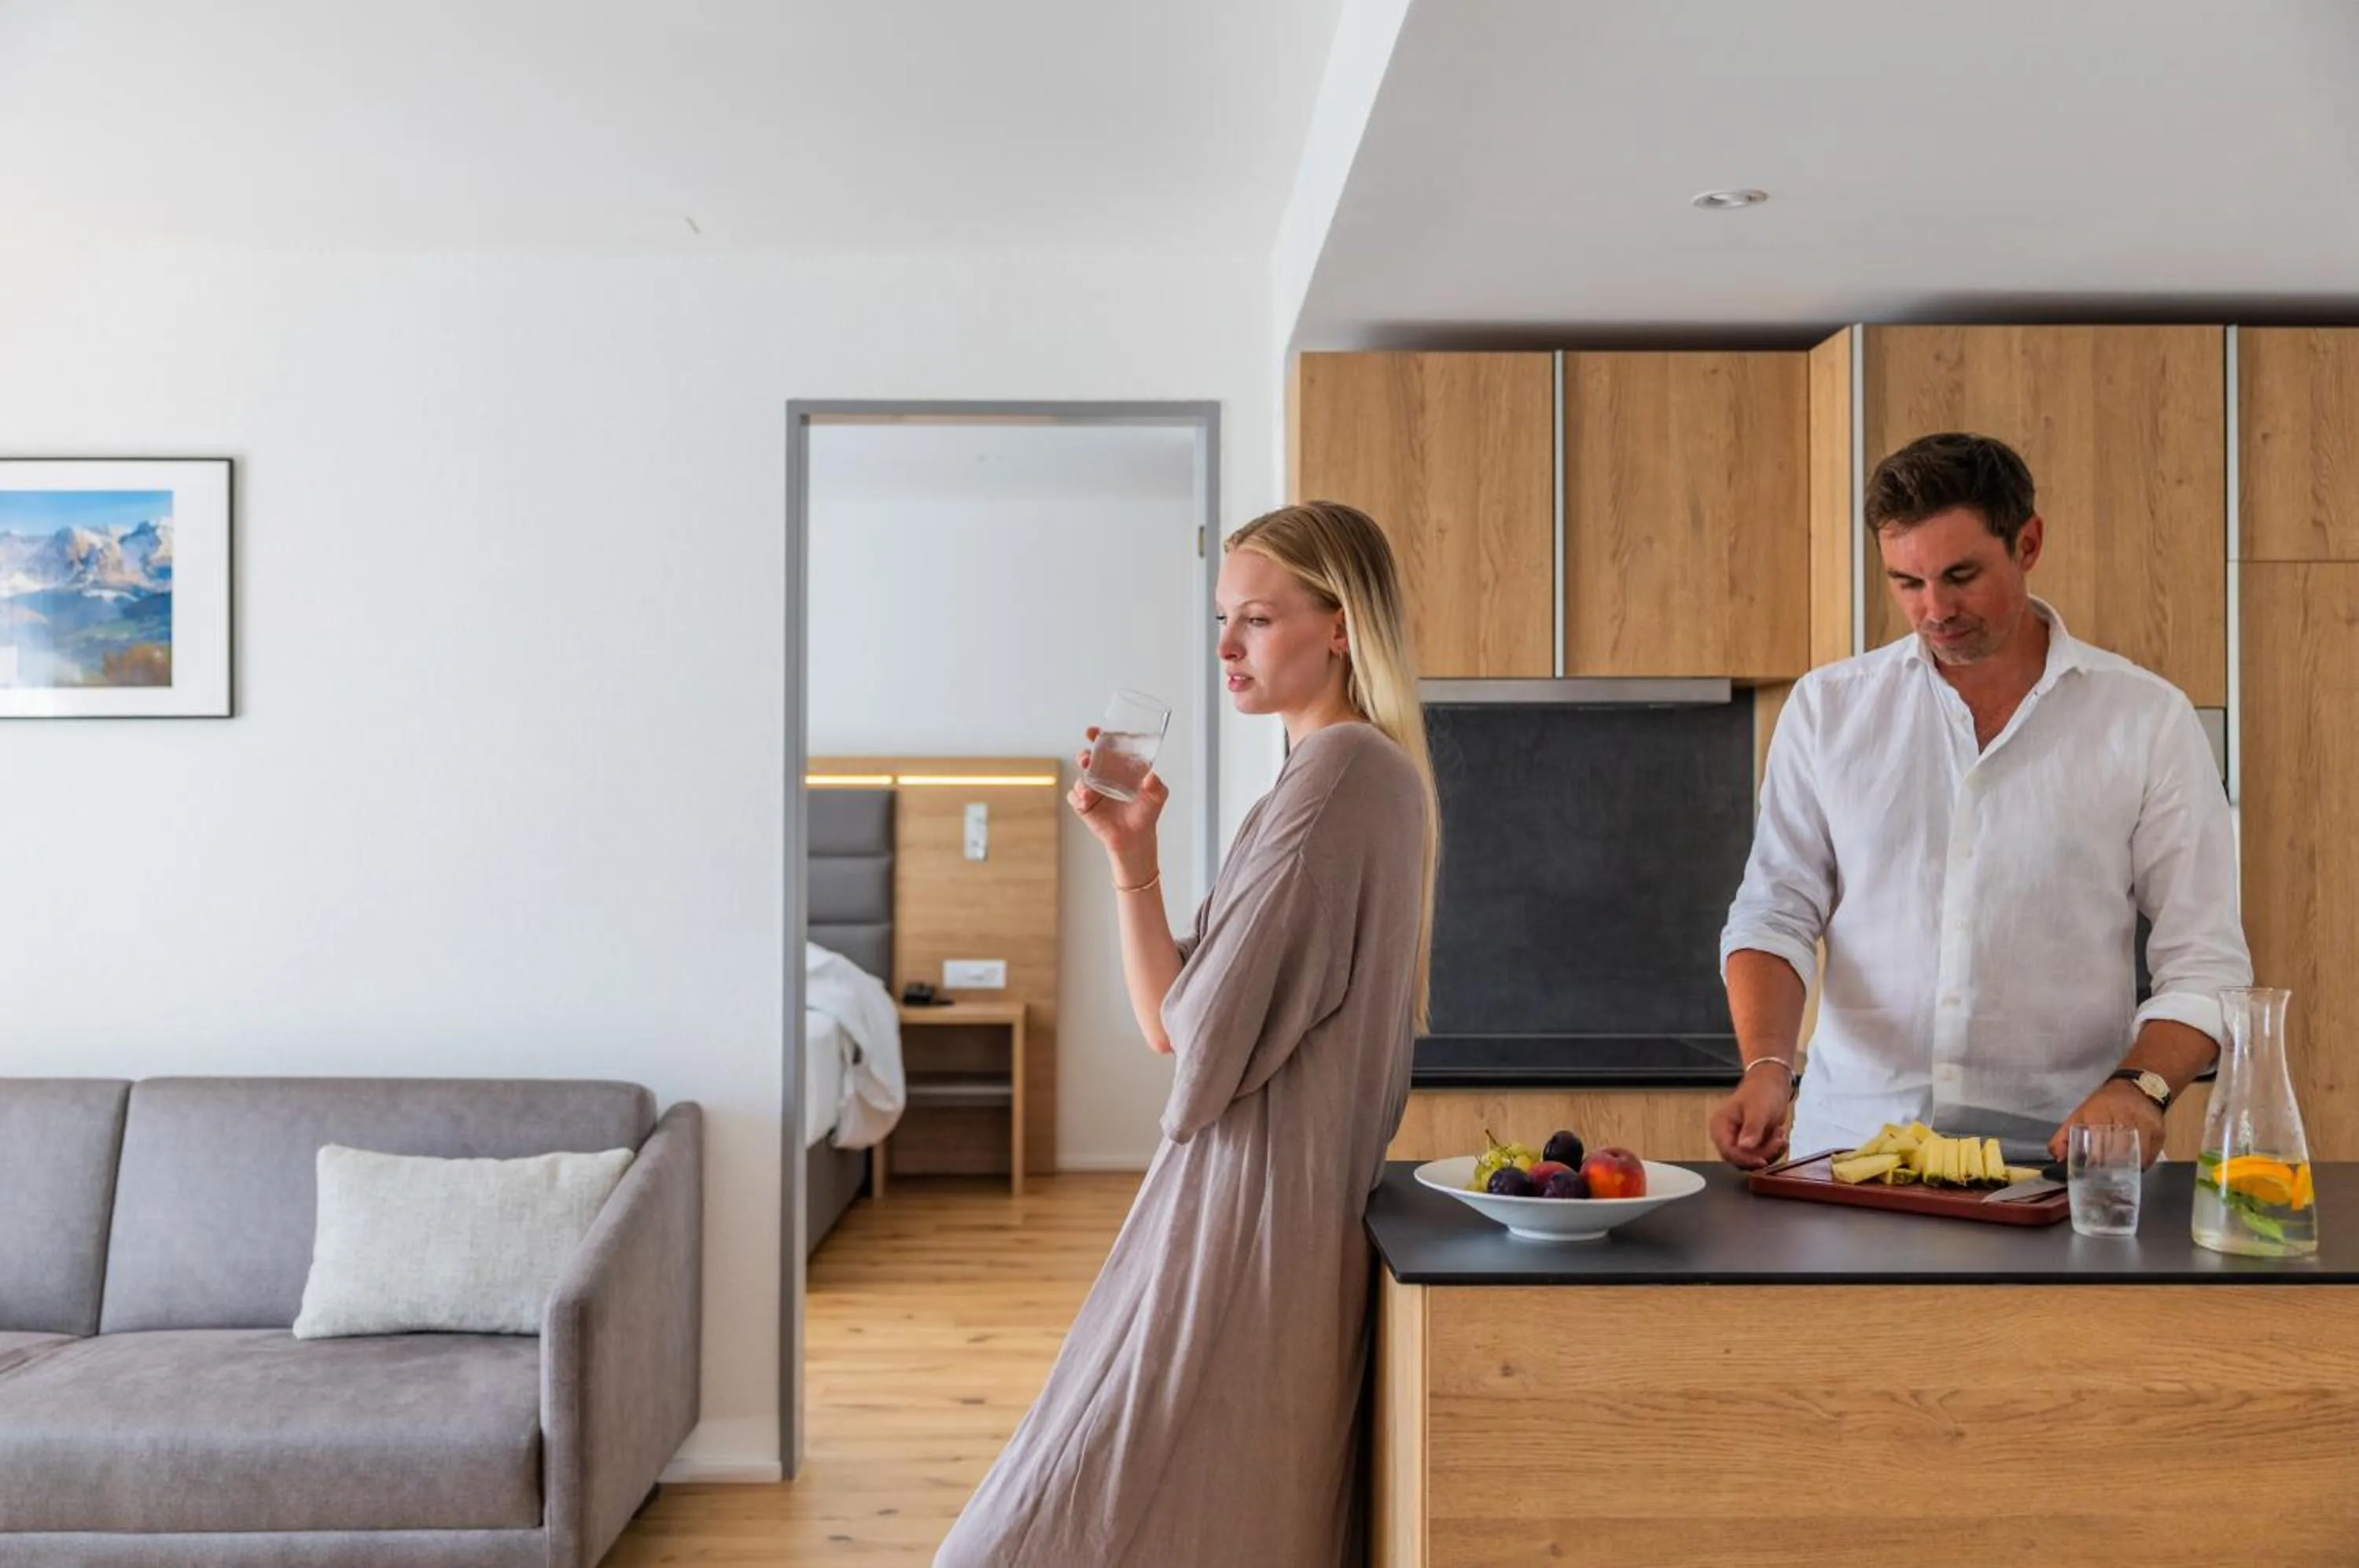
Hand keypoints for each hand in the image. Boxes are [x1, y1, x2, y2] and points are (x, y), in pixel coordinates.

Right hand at [1070, 726, 1166, 870]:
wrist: (1136, 837)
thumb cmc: (1146, 812)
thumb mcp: (1157, 795)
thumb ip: (1156, 785)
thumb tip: (1151, 776)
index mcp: (1118, 767)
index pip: (1105, 747)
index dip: (1098, 737)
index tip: (1093, 732)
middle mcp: (1103, 775)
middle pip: (1087, 759)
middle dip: (1084, 755)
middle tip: (1086, 758)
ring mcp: (1092, 790)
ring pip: (1080, 778)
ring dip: (1081, 780)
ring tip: (1087, 789)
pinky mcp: (1084, 805)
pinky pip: (1074, 797)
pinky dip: (1077, 797)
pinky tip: (1085, 800)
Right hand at [1709, 1070, 1793, 1169]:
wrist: (1772, 1083)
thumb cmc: (1761, 1091)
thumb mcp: (1758, 1109)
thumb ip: (1752, 1128)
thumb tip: (1745, 1147)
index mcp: (1720, 1126)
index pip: (1728, 1152)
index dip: (1745, 1159)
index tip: (1763, 1159)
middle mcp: (1727, 1136)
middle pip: (1741, 1159)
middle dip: (1762, 1153)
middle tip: (1777, 1139)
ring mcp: (1740, 1141)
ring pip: (1753, 1160)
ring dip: (1770, 1151)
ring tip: (1779, 1133)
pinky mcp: (1752, 1144)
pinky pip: (1762, 1156)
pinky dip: (1774, 1150)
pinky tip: (1779, 1136)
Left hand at [2050, 1080, 2165, 1168]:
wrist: (2138, 1087)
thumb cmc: (2104, 1103)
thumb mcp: (2080, 1113)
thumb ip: (2064, 1136)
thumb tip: (2057, 1159)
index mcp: (2101, 1112)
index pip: (2097, 1143)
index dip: (2094, 1161)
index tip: (2090, 1173)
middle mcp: (2125, 1118)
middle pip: (2118, 1153)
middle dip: (2110, 1169)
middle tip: (2103, 1181)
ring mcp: (2145, 1126)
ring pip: (2136, 1157)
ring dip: (2127, 1170)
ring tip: (2118, 1179)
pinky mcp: (2159, 1133)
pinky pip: (2150, 1156)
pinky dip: (2140, 1166)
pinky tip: (2132, 1169)